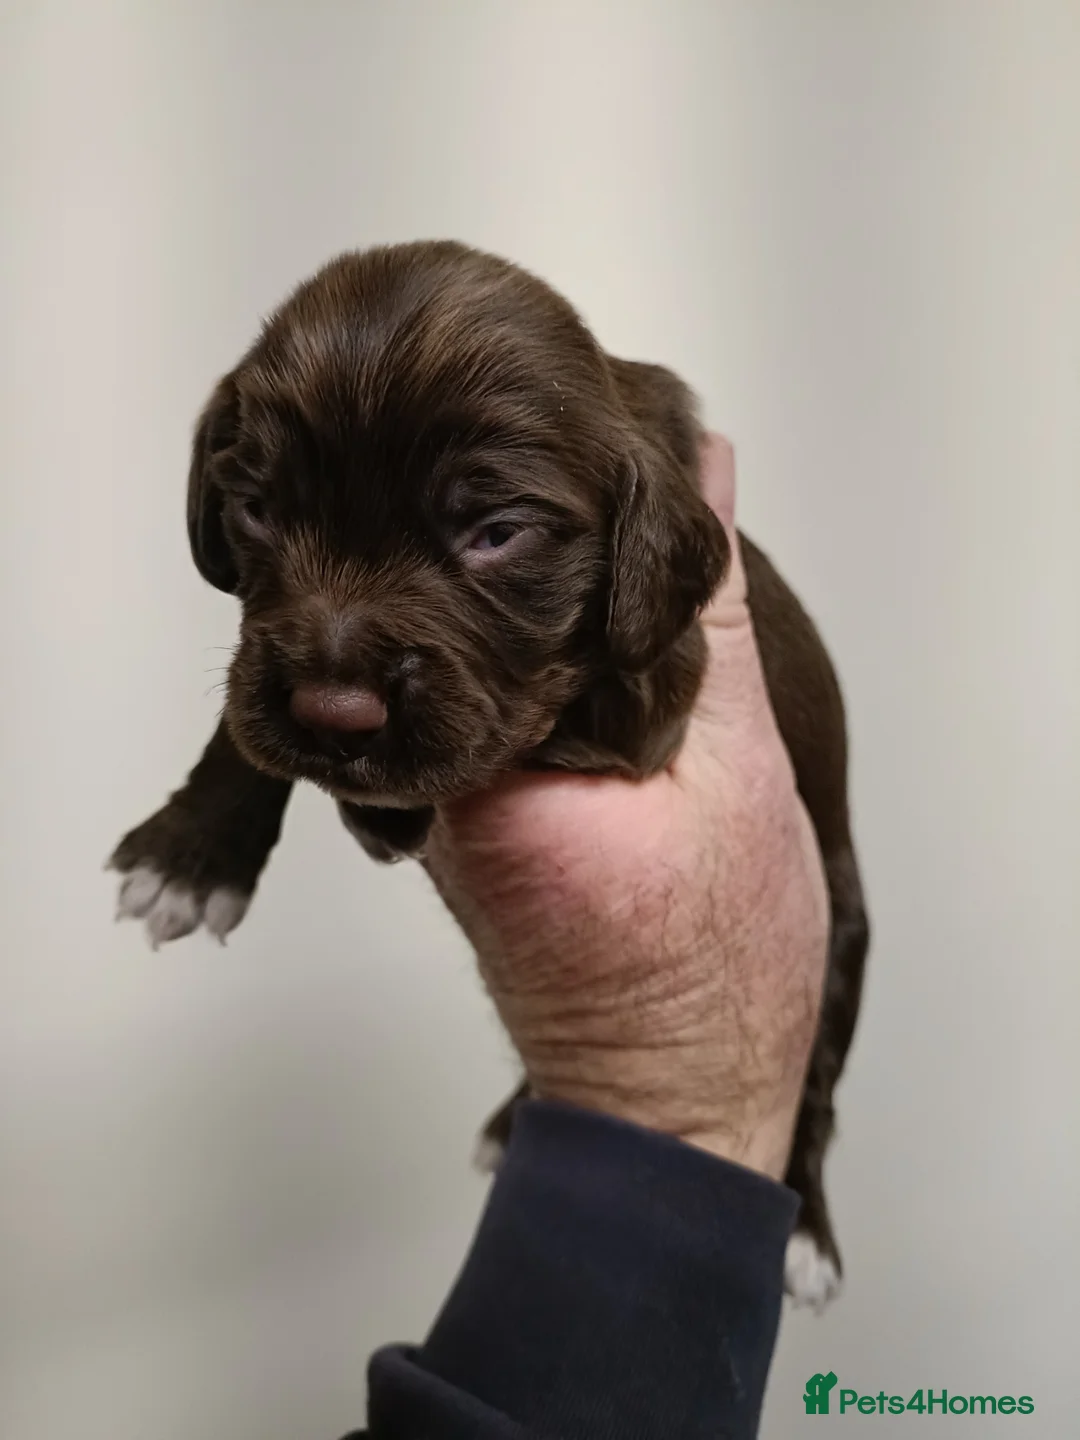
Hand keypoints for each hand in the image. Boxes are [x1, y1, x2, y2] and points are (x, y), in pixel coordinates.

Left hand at [425, 435, 828, 1179]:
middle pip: (466, 617)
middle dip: (517, 547)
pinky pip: (500, 706)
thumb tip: (704, 464)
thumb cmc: (707, 971)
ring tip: (584, 526)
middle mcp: (439, 775)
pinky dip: (544, 660)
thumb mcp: (736, 764)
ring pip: (484, 659)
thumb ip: (708, 616)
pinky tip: (588, 626)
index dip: (518, 504)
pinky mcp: (476, 817)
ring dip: (536, 606)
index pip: (473, 589)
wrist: (677, 1092)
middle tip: (571, 461)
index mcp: (482, 760)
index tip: (554, 432)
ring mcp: (449, 800)